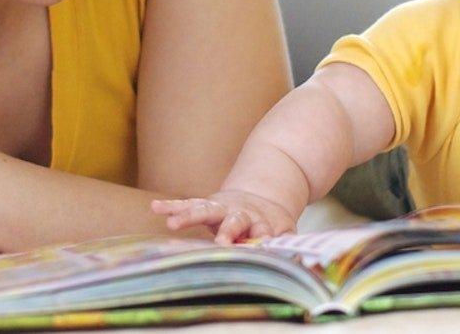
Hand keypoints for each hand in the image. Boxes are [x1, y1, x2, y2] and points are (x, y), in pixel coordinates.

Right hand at [151, 190, 297, 244]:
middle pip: (234, 221)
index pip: (261, 233)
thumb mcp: (285, 232)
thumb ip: (287, 245)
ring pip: (205, 209)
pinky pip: (188, 203)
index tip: (259, 247)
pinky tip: (156, 206)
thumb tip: (303, 265)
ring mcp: (222, 207)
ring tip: (171, 223)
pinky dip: (172, 206)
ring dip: (189, 215)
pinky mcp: (207, 203)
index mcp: (261, 223)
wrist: (261, 195)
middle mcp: (240, 214)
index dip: (260, 240)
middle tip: (220, 242)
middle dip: (227, 231)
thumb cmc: (271, 223)